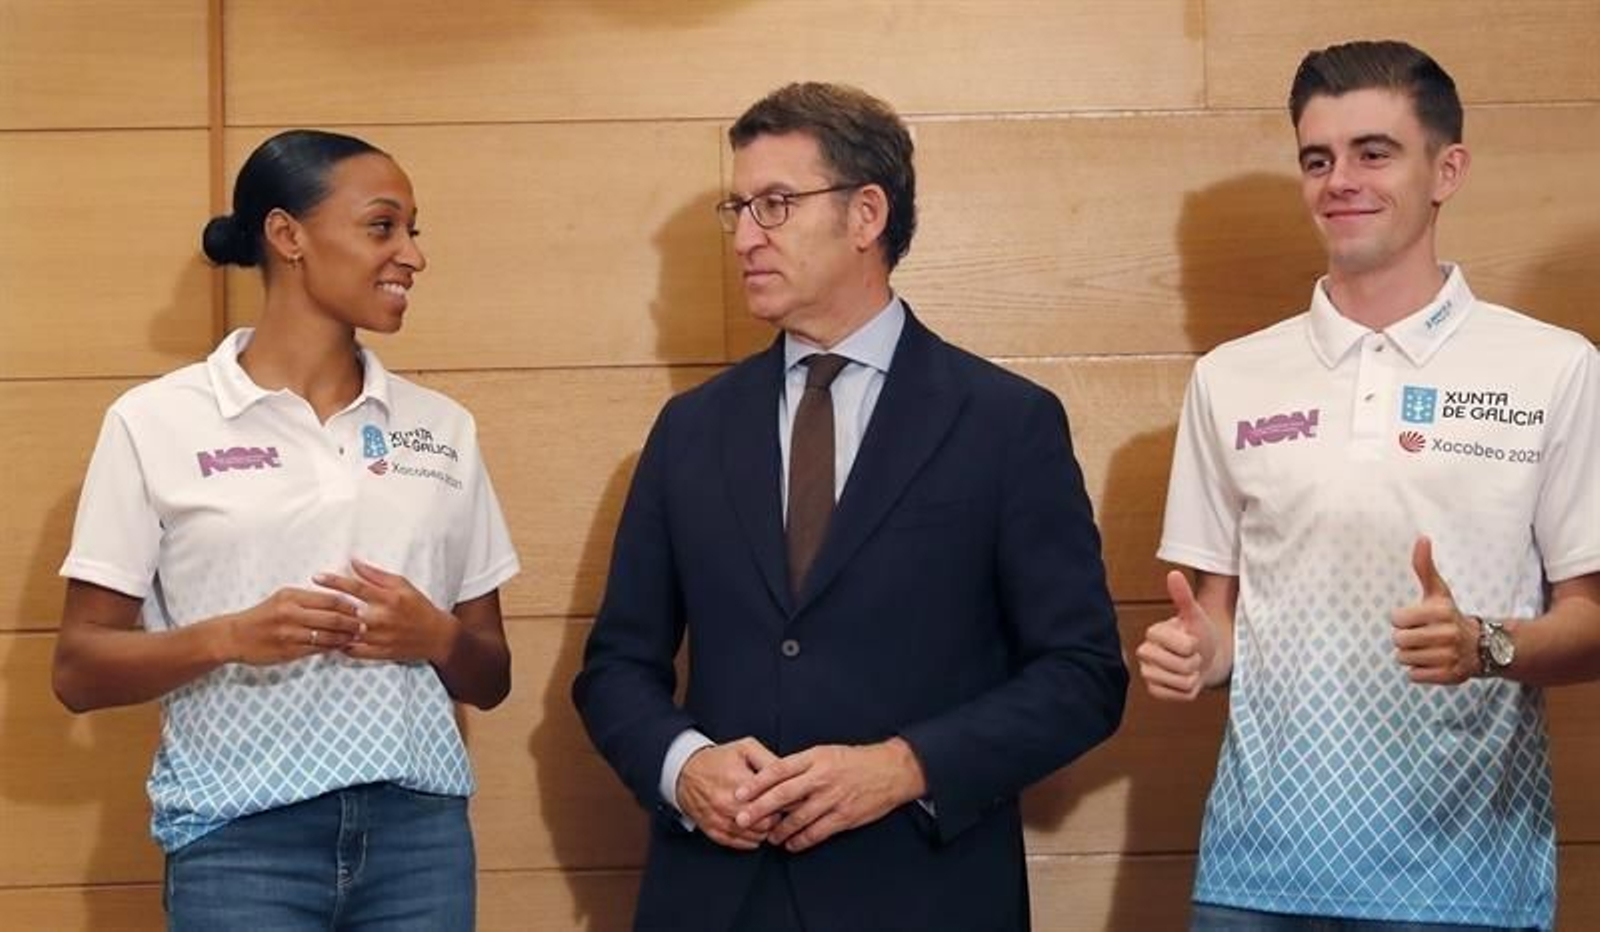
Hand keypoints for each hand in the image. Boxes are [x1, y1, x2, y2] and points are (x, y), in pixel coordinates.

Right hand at [221, 587, 362, 664]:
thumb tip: (339, 599)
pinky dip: (331, 648)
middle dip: (352, 622)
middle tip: (365, 626)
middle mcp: (290, 613)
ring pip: (326, 636)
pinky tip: (340, 647)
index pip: (330, 599)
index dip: (349, 605)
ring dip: (345, 637)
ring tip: (356, 637)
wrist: (235, 636)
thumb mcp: (283, 598)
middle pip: (332, 617)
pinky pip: (316, 649)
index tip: (362, 608)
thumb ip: (308, 599)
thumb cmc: (263, 616)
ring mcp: (289, 634)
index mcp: (291, 597)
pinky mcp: (288, 651)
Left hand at [314, 559, 454, 663]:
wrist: (436, 637)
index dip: (334, 581)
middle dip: (325, 605)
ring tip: (315, 621)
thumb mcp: (403, 585)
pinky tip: (331, 639)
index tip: (317, 577)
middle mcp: (382, 619)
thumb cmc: (419, 607)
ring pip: (346, 633)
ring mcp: (379, 638)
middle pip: (346, 612)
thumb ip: (377, 575)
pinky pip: (352, 651)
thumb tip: (354, 562)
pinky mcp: (379, 653)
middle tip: (308, 601)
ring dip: (329, 627)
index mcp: (388, 599)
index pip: (356, 587)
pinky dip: (340, 645)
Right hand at [676, 738, 780, 849]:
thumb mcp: (745, 748)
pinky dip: (752, 839)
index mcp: (737, 780)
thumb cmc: (718, 759)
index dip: (788, 802)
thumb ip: (769, 760)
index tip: (793, 799)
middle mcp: (726, 803)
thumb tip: (790, 775)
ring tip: (770, 818)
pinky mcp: (713, 830)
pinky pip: (739, 843)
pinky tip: (756, 829)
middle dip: (778, 817)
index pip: (774, 801)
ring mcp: (719, 819)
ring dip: (766, 829)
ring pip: (755, 836)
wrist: (685, 771)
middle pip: (766, 823)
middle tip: (782, 810)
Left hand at [733, 738, 925, 852]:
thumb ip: (801, 765)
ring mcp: (833, 798)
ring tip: (768, 837)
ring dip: (778, 830)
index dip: (756, 783)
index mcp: (814, 758)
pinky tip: (791, 844)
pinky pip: (816, 832)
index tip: (739, 793)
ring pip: (797, 818)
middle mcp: (821, 778)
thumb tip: (773, 777)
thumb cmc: (855, 760)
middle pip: (783, 795)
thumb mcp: (826, 753)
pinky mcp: (844, 816)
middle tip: (741, 819)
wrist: (890, 770)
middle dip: (759, 809)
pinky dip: (800, 841)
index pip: (778, 770)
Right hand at [1135, 570, 1217, 699]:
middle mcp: (1145, 653)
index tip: (1191, 640)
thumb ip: (1183, 596)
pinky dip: (1189, 690)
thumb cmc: (1199, 635)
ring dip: (1193, 676)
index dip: (1194, 645)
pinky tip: (1185, 680)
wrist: (1206, 658)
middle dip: (1195, 662)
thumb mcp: (1195, 615)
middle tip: (1192, 655)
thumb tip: (1173, 573)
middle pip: (1181, 665)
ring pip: (1182, 681)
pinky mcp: (1154, 690)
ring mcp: (1148, 673)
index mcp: (1153, 633)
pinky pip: (1178, 695)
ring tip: (1189, 667)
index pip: (1183, 646)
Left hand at [1392, 536, 1478, 684]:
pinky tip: (1432, 662)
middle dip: (1404, 639)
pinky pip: (1414, 676)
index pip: (1396, 619)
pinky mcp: (1451, 676)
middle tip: (1421, 636)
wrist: (1482, 646)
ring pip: (1404, 659)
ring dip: (1410, 656)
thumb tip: (1422, 538)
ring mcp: (1451, 656)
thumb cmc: (1448, 616)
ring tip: (1428, 649)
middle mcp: (1448, 634)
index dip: (1401, 620)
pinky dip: (1418, 671)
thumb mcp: (1438, 592)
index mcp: (1441, 611)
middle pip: (1398, 640)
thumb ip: (1424, 567)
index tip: (1416, 619)